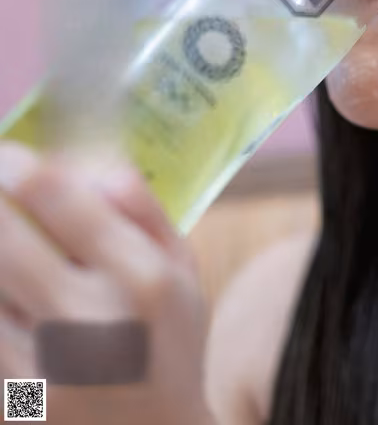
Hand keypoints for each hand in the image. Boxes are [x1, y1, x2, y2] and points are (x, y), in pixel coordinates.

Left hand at [0, 141, 213, 424]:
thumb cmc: (170, 340)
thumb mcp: (182, 267)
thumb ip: (144, 210)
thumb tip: (93, 167)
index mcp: (140, 281)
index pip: (67, 207)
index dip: (25, 170)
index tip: (10, 154)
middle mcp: (88, 323)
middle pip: (7, 243)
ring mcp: (43, 368)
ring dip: (0, 252)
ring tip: (12, 240)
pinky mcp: (14, 400)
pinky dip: (0, 298)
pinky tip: (13, 284)